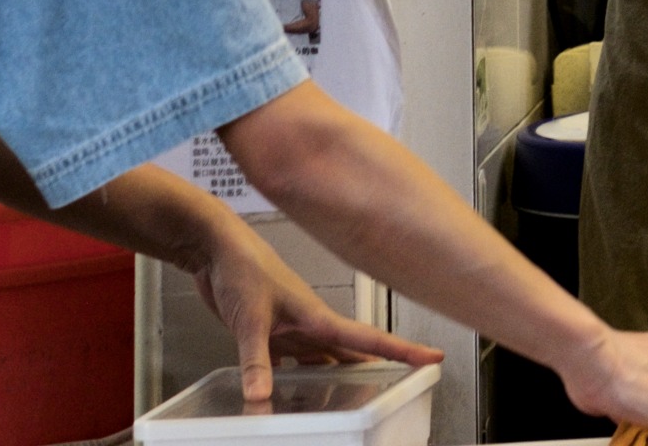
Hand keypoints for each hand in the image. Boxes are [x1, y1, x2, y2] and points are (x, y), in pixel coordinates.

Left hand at [182, 210, 443, 401]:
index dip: (402, 349)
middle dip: (376, 368)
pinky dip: (293, 378)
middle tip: (402, 384)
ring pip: (322, 359)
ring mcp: (290, 328)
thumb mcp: (250, 320)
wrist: (215, 248)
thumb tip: (261, 399)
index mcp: (316, 316)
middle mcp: (309, 323)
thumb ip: (256, 362)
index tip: (432, 357)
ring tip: (352, 398)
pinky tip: (290, 393)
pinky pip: (290, 361)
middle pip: (350, 353)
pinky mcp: (269, 332)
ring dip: (335, 377)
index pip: (368, 339)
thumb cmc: (241, 267)